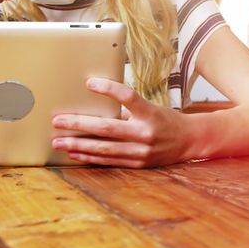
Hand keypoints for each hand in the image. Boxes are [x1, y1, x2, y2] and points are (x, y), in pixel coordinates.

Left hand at [51, 78, 189, 167]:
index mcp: (150, 113)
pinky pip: (108, 160)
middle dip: (79, 124)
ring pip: (103, 148)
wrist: (190, 141)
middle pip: (107, 128)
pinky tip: (74, 152)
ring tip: (58, 141)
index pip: (128, 97)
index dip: (109, 89)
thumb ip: (126, 109)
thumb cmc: (166, 120)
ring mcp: (141, 152)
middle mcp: (145, 133)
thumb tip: (96, 106)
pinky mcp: (137, 164)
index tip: (90, 83)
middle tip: (57, 121)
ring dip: (78, 144)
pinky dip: (89, 156)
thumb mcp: (151, 108)